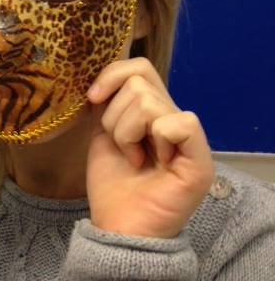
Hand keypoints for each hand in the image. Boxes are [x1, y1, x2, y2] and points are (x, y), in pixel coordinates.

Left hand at [86, 57, 214, 238]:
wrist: (119, 226)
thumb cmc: (112, 182)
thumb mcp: (102, 132)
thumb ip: (107, 102)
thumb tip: (100, 77)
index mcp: (152, 109)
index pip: (139, 66)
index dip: (112, 75)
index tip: (92, 98)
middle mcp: (173, 116)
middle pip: (139, 81)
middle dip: (115, 116)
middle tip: (121, 146)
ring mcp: (189, 136)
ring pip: (148, 101)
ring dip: (127, 133)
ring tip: (134, 158)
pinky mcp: (200, 157)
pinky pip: (176, 123)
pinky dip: (155, 140)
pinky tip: (154, 162)